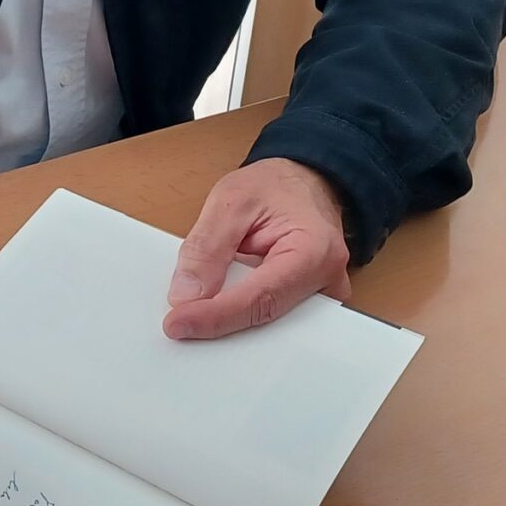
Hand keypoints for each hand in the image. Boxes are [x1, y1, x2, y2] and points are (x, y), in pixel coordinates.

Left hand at [162, 158, 352, 339]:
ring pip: (268, 325)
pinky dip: (241, 311)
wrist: (306, 180)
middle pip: (267, 320)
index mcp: (315, 252)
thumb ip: (207, 247)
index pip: (261, 300)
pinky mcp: (309, 303)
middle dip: (220, 320)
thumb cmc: (278, 185)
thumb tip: (186, 295)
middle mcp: (326, 282)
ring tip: (201, 302)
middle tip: (181, 317)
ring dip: (231, 316)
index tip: (179, 323)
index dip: (216, 317)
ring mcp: (321, 297)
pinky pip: (272, 317)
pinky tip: (221, 301)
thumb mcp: (232, 199)